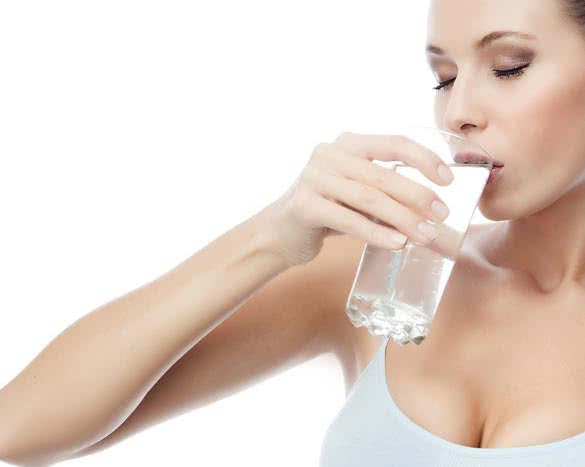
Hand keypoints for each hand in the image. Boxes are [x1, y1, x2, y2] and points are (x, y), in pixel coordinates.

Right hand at [264, 131, 453, 266]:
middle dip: (418, 196)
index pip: (394, 142)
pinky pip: (348, 220)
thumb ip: (387, 193)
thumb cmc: (329, 211)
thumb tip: (434, 211)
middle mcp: (329, 154)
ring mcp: (314, 177)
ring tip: (426, 236)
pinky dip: (376, 233)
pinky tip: (397, 244)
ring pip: (369, 198)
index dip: (425, 159)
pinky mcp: (304, 205)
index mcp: (348, 143)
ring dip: (403, 218)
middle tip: (442, 215)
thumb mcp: (358, 194)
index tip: (449, 180)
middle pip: (383, 174)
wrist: (281, 232)